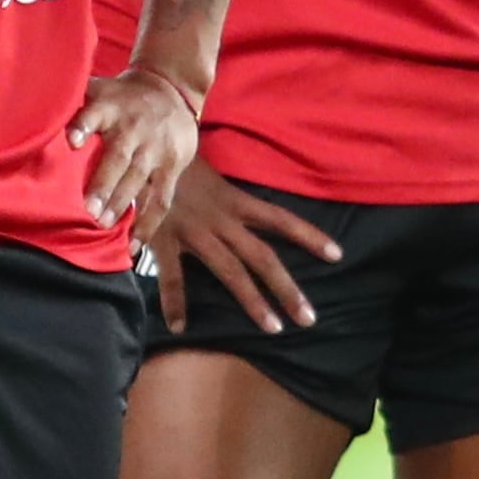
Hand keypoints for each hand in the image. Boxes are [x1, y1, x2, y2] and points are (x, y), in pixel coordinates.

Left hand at [68, 67, 200, 233]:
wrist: (171, 89)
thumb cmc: (122, 97)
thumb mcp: (99, 88)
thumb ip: (72, 101)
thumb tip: (29, 112)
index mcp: (110, 107)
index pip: (94, 114)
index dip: (82, 125)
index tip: (71, 141)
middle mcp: (133, 128)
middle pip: (119, 156)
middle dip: (104, 183)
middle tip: (89, 209)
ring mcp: (154, 148)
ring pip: (139, 179)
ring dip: (122, 204)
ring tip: (105, 225)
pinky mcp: (172, 165)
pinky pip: (161, 198)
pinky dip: (148, 223)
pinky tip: (134, 244)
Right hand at [149, 158, 339, 334]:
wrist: (141, 150)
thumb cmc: (178, 162)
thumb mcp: (213, 177)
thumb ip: (230, 198)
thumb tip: (251, 214)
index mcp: (235, 201)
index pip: (281, 219)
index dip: (309, 236)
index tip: (337, 255)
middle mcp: (222, 219)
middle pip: (263, 256)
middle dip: (287, 288)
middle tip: (309, 318)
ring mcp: (195, 232)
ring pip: (231, 271)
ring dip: (253, 301)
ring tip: (273, 328)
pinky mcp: (165, 239)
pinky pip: (172, 276)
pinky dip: (174, 302)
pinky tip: (179, 328)